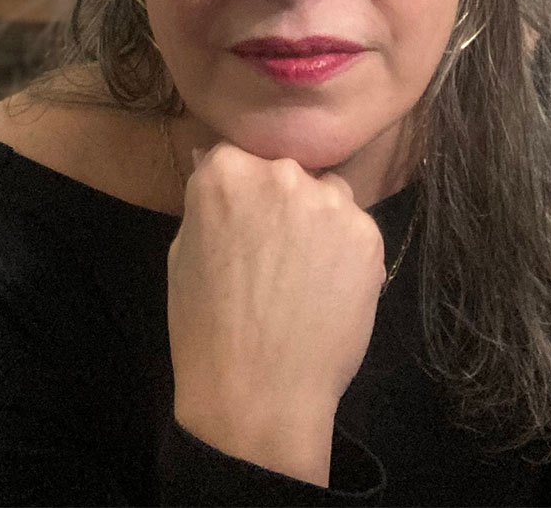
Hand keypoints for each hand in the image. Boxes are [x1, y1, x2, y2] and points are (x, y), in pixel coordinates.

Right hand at [167, 143, 385, 486]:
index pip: (240, 157)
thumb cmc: (206, 330)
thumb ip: (209, 202)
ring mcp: (330, 202)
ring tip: (304, 275)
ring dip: (319, 221)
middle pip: (289, 172)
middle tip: (274, 254)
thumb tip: (223, 167)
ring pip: (328, 195)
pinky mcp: (367, 233)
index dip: (243, 190)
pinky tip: (328, 289)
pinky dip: (346, 252)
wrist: (258, 394)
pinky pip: (355, 228)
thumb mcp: (183, 252)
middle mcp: (282, 174)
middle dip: (282, 201)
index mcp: (227, 172)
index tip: (243, 221)